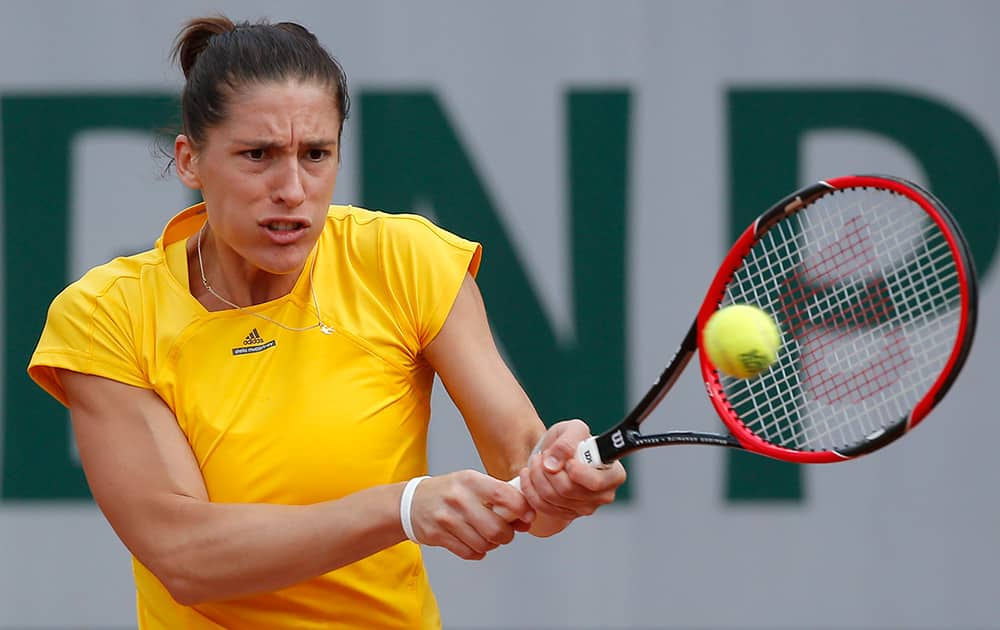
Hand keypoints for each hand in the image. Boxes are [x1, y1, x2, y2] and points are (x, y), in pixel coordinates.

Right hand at [408, 470, 534, 559]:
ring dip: (492, 544)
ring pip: (484, 544)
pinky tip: (473, 542)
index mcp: (470, 480)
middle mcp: (458, 498)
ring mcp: (446, 518)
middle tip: (505, 531)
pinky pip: (469, 553)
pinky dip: (477, 551)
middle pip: (496, 528)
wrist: (413, 502)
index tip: (527, 516)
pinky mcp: (438, 535)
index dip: (521, 508)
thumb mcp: (473, 483)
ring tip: (487, 535)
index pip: (503, 495)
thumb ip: (499, 497)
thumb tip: (526, 517)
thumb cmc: (449, 492)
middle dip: (507, 535)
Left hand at [516, 419, 626, 535]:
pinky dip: (530, 488)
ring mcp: (585, 508)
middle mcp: (603, 495)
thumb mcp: (572, 429)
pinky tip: (530, 474)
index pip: (596, 482)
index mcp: (614, 474)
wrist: (557, 455)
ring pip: (552, 498)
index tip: (567, 461)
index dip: (577, 472)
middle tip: (544, 455)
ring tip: (537, 461)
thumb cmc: (571, 441)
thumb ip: (567, 441)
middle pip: (568, 490)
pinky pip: (542, 506)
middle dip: (548, 469)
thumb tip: (553, 463)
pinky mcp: (567, 515)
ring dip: (537, 476)